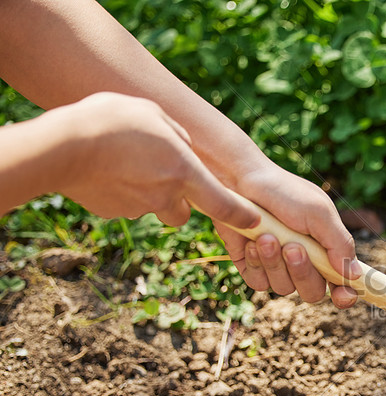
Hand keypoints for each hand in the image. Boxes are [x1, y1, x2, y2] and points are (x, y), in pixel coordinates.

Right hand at [58, 92, 258, 229]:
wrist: (61, 146)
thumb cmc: (112, 121)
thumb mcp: (153, 113)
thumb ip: (177, 134)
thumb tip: (185, 148)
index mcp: (184, 172)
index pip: (224, 205)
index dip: (241, 215)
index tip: (252, 220)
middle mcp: (165, 196)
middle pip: (183, 212)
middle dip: (178, 201)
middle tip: (163, 176)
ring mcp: (138, 207)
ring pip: (151, 207)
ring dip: (146, 193)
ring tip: (124, 163)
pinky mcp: (112, 212)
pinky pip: (123, 204)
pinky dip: (119, 192)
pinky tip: (104, 170)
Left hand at [214, 167, 359, 308]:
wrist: (241, 181)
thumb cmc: (284, 192)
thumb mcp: (319, 213)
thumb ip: (340, 243)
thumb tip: (356, 274)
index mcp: (327, 250)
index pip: (341, 283)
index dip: (345, 294)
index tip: (343, 295)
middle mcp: (304, 263)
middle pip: (312, 292)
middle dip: (303, 272)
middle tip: (292, 247)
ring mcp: (278, 268)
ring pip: (284, 288)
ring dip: (275, 263)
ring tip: (266, 236)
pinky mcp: (253, 268)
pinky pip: (259, 284)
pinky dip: (256, 264)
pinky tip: (252, 242)